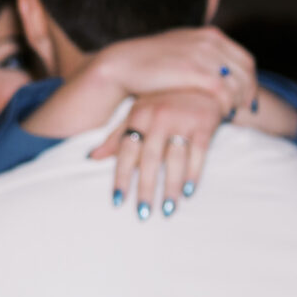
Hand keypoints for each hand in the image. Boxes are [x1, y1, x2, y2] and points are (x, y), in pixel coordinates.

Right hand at [89, 28, 259, 117]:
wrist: (123, 64)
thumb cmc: (151, 62)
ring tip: (229, 116)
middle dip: (248, 95)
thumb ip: (203, 56)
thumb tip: (222, 72)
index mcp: (210, 35)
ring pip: (237, 84)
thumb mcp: (182, 50)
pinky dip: (225, 106)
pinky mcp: (196, 72)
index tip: (248, 99)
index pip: (246, 60)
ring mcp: (204, 55)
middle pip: (246, 73)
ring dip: (236, 103)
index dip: (251, 82)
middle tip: (244, 112)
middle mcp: (211, 42)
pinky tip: (218, 116)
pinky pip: (224, 93)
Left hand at [93, 88, 227, 216]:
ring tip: (166, 209)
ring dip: (170, 186)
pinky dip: (194, 172)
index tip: (117, 202)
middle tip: (142, 214)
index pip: (126, 151)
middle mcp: (159, 116)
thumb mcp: (137, 114)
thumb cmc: (164, 102)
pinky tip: (189, 192)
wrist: (200, 82)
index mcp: (139, 115)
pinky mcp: (205, 123)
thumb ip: (116, 136)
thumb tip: (91, 157)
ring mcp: (183, 119)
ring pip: (175, 159)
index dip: (121, 177)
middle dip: (145, 188)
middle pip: (150, 159)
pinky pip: (199, 153)